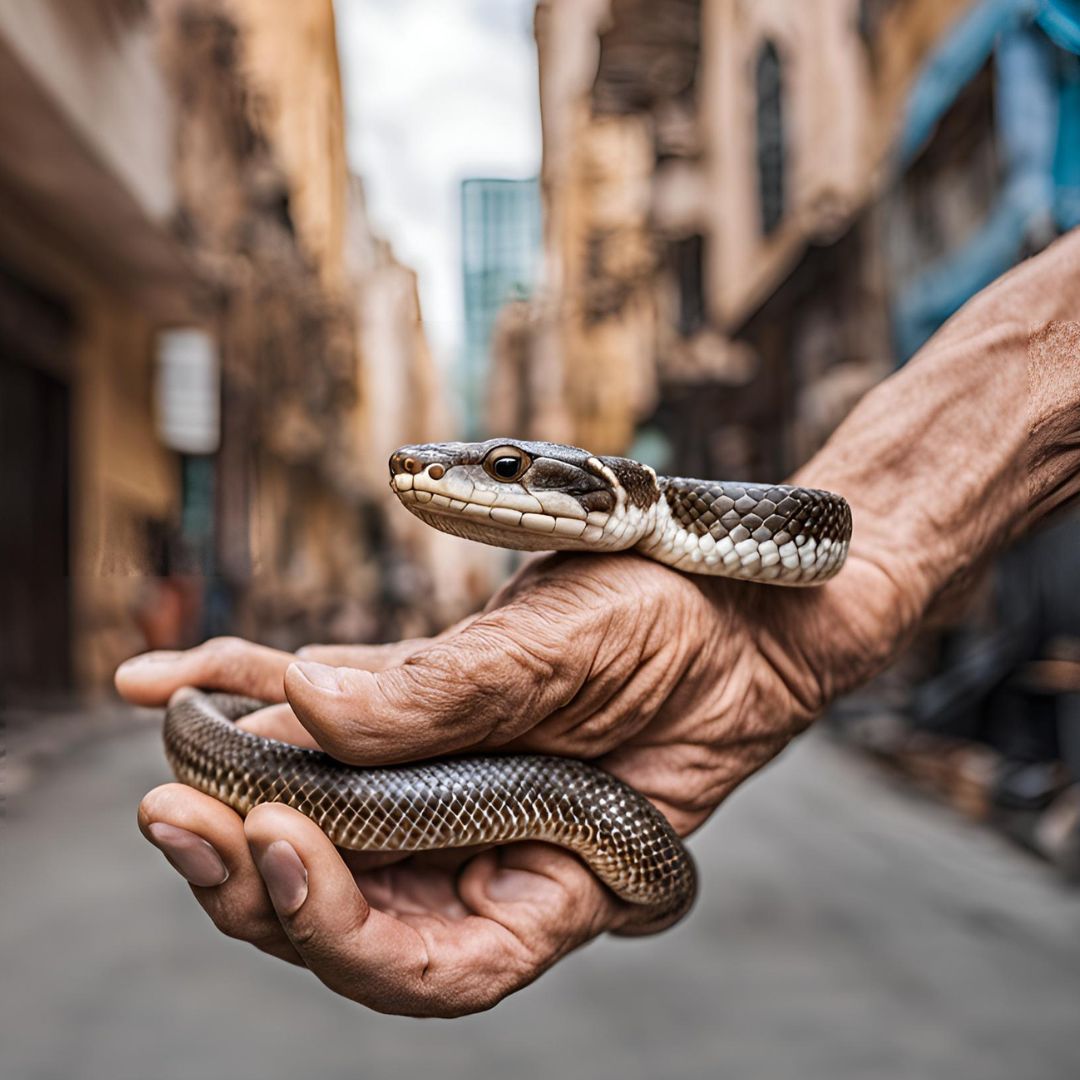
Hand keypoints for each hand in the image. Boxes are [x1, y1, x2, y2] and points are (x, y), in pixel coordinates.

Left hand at [119, 543, 910, 1016]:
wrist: (718, 586)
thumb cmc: (690, 637)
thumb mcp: (586, 659)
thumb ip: (459, 693)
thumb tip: (308, 702)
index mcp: (545, 878)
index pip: (435, 962)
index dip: (342, 931)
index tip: (276, 847)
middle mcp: (483, 845)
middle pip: (347, 904)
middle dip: (250, 873)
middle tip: (175, 813)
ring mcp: (444, 779)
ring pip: (318, 816)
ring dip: (226, 787)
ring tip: (162, 736)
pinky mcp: (419, 708)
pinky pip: (324, 716)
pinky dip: (248, 692)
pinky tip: (169, 675)